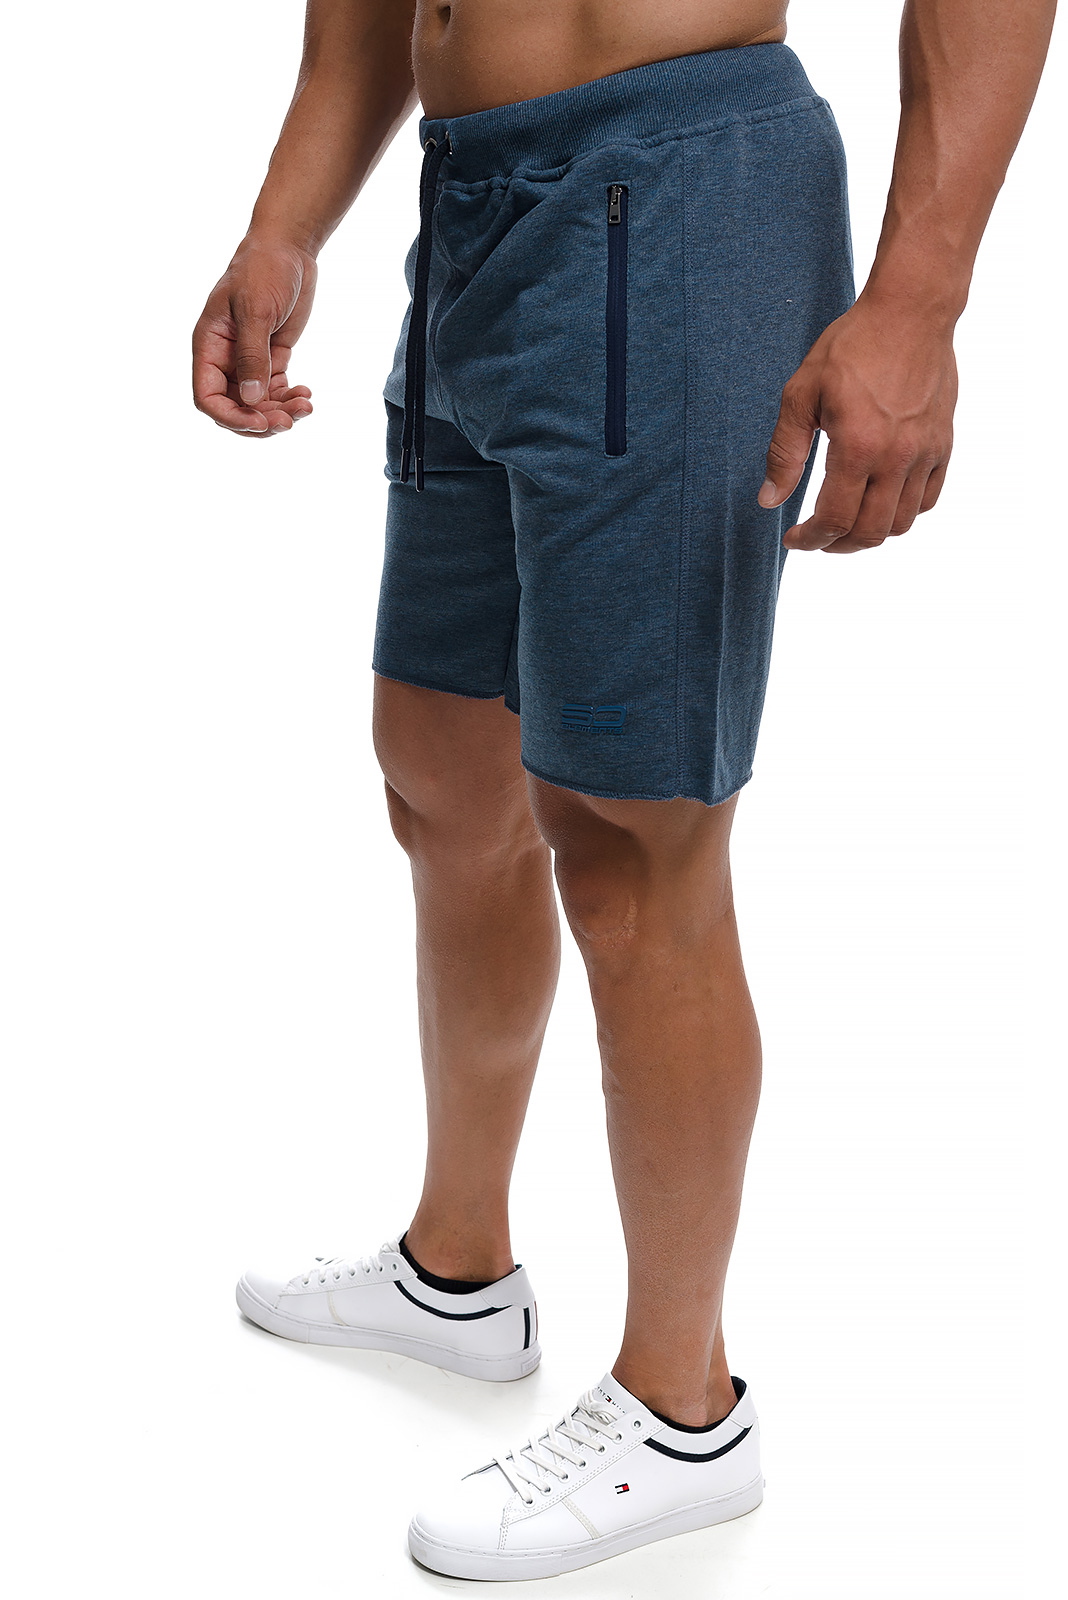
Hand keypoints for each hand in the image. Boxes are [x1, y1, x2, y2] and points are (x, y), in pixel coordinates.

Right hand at [192, 238, 316, 436]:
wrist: (288, 249)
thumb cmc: (263, 269)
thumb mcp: (256, 311)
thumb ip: (252, 356)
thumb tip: (250, 399)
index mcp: (209, 346)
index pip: (207, 396)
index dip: (230, 417)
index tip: (260, 421)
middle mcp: (225, 358)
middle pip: (234, 408)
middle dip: (261, 420)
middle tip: (290, 420)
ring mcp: (248, 360)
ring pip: (258, 404)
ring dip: (281, 412)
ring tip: (306, 406)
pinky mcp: (271, 358)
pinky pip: (276, 391)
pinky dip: (290, 399)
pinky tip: (306, 394)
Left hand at [758, 295, 957, 551]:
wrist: (911, 311)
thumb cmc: (852, 346)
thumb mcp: (802, 393)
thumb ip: (785, 452)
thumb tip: (769, 501)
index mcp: (858, 446)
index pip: (835, 520)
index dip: (811, 540)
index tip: (794, 540)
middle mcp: (897, 457)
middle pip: (871, 532)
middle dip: (838, 545)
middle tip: (818, 538)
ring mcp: (926, 453)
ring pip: (903, 523)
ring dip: (871, 533)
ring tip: (847, 523)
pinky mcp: (943, 444)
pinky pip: (928, 499)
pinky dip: (904, 512)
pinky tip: (880, 500)